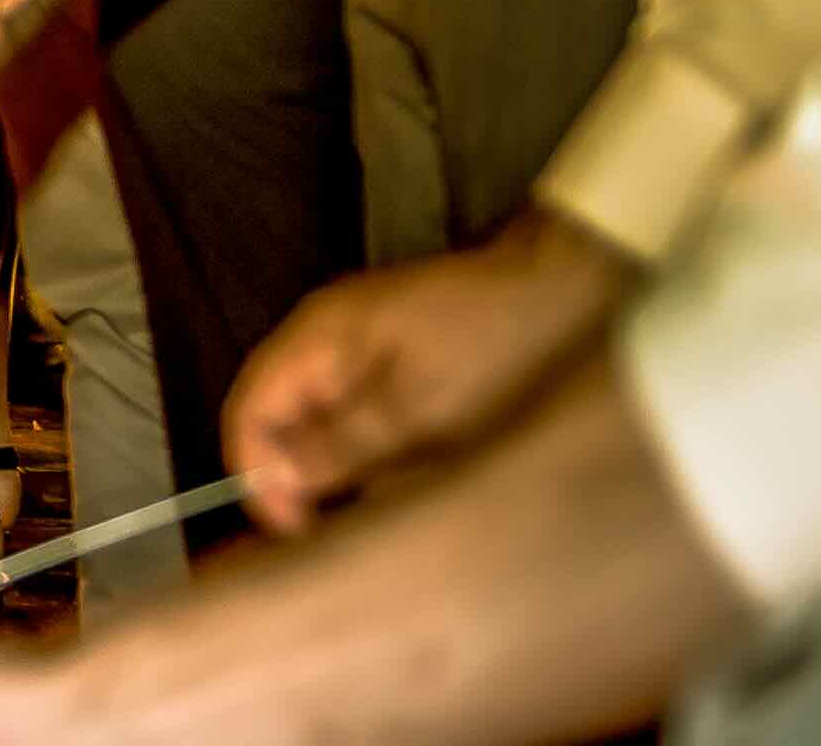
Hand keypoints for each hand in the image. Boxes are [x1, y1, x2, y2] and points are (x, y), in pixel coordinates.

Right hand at [224, 211, 633, 535]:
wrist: (571, 290)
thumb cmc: (496, 342)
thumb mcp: (419, 408)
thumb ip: (341, 444)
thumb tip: (274, 480)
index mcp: (318, 340)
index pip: (249, 412)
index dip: (257, 474)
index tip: (294, 530)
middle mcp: (332, 343)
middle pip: (286, 424)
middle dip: (310, 479)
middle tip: (354, 526)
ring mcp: (369, 353)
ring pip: (331, 429)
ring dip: (355, 471)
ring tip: (400, 501)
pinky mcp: (407, 368)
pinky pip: (371, 422)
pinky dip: (387, 456)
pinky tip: (427, 475)